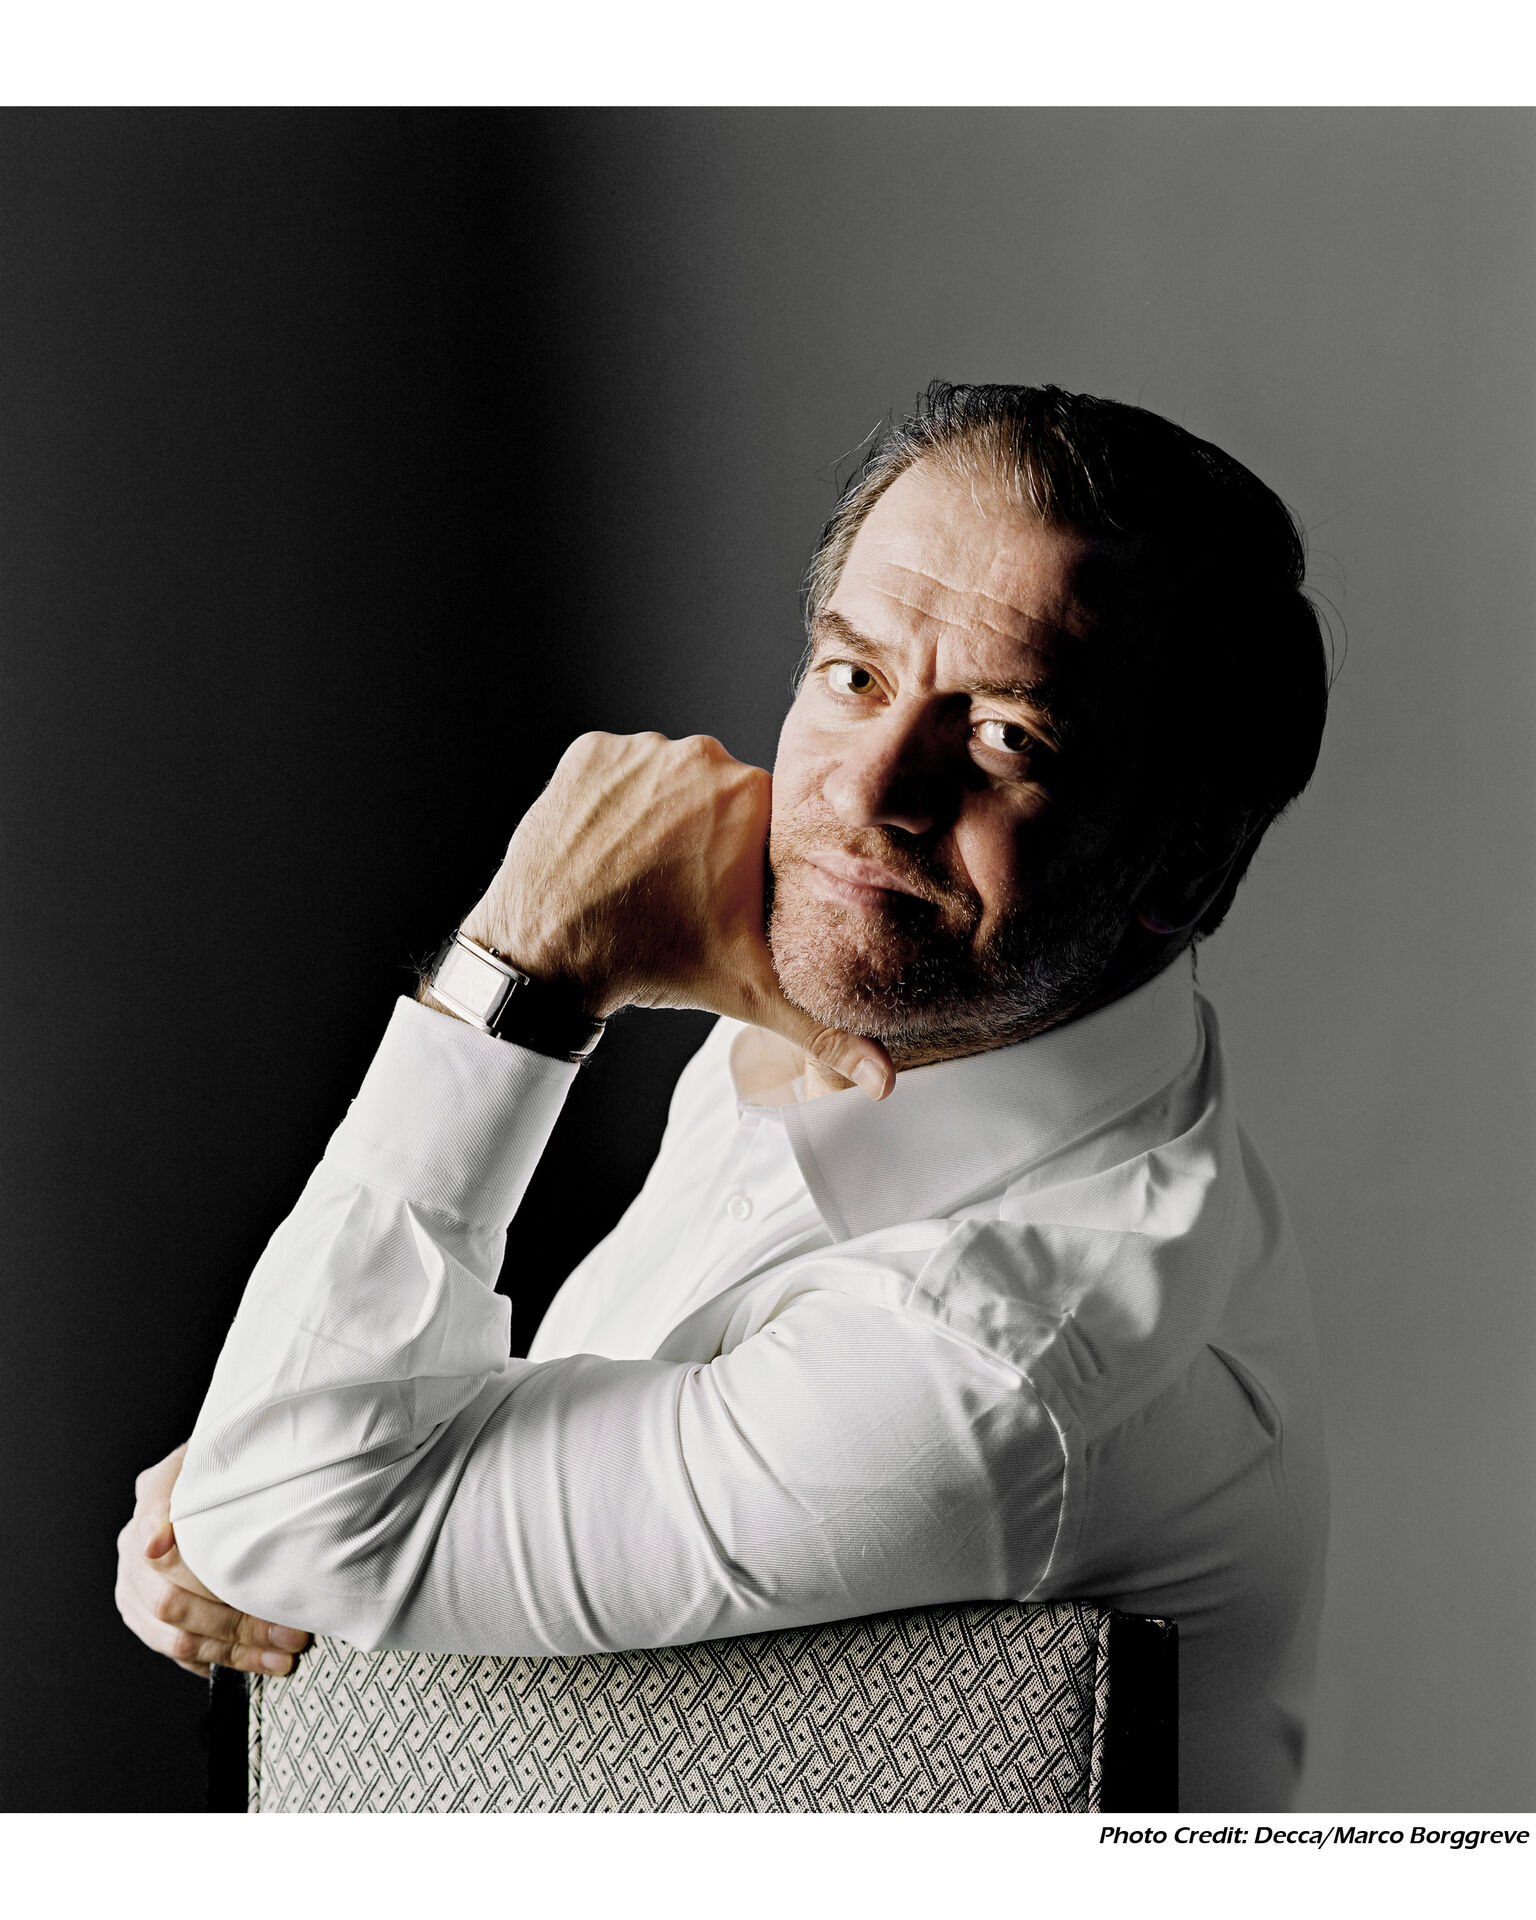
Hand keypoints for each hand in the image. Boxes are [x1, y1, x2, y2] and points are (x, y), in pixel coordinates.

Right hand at [114, 1443, 311, 1678]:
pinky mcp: (143, 1616)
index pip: (154, 1517)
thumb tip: (172, 1532)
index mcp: (155, 1493)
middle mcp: (134, 1544)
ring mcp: (134, 1585)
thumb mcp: (229, 1452)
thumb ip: (220, 1468)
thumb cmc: (234, 1466)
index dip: (158, 1533)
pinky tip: (253, 1662)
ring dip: (233, 1652)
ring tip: (280, 1656)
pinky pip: (176, 1652)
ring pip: (176, 1636)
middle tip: (287, 1632)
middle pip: (172, 1599)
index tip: (162, 1546)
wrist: (218, 1483)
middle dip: (234, 1622)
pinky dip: (217, 1662)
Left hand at [460, 731, 893, 1097]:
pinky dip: (611, 800)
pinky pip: (615, 768)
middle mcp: (700, 757)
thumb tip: (885, 1084)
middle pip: (716, 792)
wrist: (547, 949)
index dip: (748, 858)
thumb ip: (825, 1033)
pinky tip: (607, 846)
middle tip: (682, 889)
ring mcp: (639, 749)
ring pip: (665, 779)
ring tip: (641, 870)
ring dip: (658, 815)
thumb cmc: (652, 962)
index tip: (726, 891)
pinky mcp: (588, 751)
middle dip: (703, 835)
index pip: (767, 818)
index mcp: (752, 796)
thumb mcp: (750, 993)